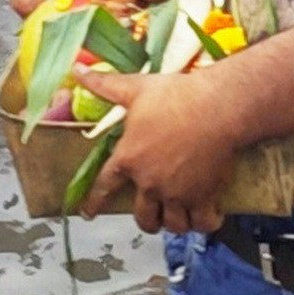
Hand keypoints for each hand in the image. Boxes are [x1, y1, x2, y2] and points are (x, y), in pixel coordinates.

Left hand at [89, 62, 250, 232]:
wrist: (217, 107)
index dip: (94, 201)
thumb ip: (105, 85)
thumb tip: (76, 69)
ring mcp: (177, 193)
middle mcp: (149, 183)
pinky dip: (205, 223)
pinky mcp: (203, 197)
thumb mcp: (136, 89)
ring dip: (173, 223)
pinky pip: (202, 223)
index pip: (104, 186)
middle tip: (152, 216)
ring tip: (178, 217)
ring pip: (171, 225)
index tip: (88, 213)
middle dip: (146, 220)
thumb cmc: (175, 96)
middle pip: (143, 216)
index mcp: (128, 159)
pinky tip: (208, 217)